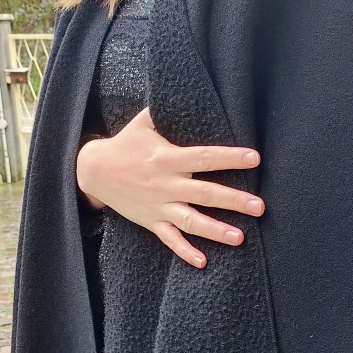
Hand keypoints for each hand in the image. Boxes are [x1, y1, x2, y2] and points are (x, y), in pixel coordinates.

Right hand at [75, 106, 264, 268]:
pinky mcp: (151, 222)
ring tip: (239, 238)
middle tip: (259, 207)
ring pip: (191, 221)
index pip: (204, 158)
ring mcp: (159, 206)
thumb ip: (168, 111)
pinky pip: (170, 240)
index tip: (254, 158)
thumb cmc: (125, 144)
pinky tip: (203, 262)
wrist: (93, 171)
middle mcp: (166, 184)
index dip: (229, 158)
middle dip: (233, 201)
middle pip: (204, 193)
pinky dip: (185, 251)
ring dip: (215, 230)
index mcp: (167, 158)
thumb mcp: (144, 122)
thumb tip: (190, 89)